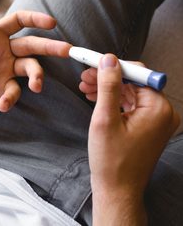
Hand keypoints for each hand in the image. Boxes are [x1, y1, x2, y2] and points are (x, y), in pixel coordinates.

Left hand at [0, 0, 70, 135]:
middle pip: (32, 45)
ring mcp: (5, 72)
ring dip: (36, 76)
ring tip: (37, 86)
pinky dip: (12, 98)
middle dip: (50, 47)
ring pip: (31, 68)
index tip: (52, 23)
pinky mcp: (6, 91)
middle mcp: (2, 53)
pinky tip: (1, 104)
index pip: (18, 22)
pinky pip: (16, 91)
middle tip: (68, 50)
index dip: (36, 19)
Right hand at [80, 54, 179, 224]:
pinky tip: (96, 97)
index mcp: (158, 108)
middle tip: (84, 76)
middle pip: (132, 81)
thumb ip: (108, 85)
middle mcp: (163, 112)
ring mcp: (156, 119)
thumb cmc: (111, 160)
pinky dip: (113, 99)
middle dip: (107, 77)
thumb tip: (108, 59)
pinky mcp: (148, 125)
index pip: (136, 73)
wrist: (117, 190)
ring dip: (107, 87)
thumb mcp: (105, 118)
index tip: (91, 62)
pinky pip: (130, 104)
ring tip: (85, 87)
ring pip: (129, 91)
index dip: (111, 66)